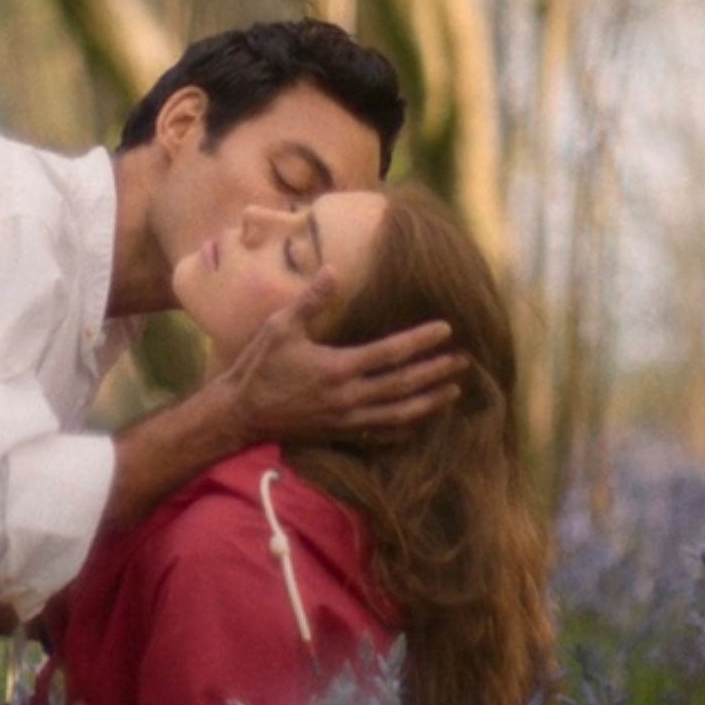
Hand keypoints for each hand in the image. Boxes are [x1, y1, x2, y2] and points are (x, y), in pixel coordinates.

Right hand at [211, 267, 464, 446]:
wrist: (241, 413)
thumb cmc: (259, 366)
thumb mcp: (280, 326)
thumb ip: (311, 300)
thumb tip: (334, 269)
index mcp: (337, 367)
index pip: (390, 353)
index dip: (420, 341)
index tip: (445, 330)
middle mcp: (348, 396)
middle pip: (403, 384)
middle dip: (435, 372)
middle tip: (463, 361)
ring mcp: (346, 419)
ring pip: (398, 413)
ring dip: (429, 402)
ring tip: (454, 391)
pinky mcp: (340, 434)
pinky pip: (380, 435)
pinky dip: (404, 429)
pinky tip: (420, 422)